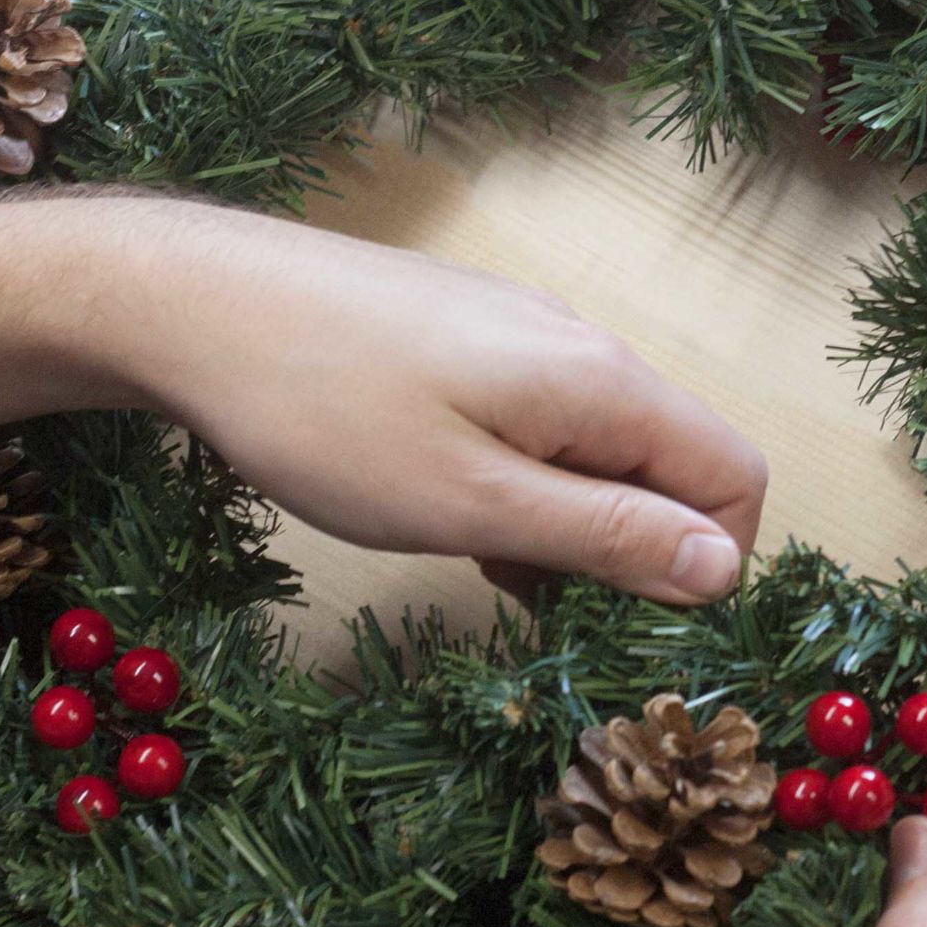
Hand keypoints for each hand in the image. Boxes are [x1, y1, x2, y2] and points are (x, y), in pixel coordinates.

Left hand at [0, 195, 766, 603]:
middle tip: (551, 613)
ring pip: (606, 452)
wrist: (189, 302)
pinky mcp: (472, 339)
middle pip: (675, 465)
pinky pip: (546, 428)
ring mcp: (527, 339)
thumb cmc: (325, 412)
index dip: (712, 565)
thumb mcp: (472, 502)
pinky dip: (528, 488)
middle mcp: (585, 349)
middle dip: (639, 553)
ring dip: (576, 528)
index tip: (634, 625)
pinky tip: (454, 518)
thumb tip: (723, 571)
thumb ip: (606, 536)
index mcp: (606, 384)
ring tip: (491, 573)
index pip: (737, 478)